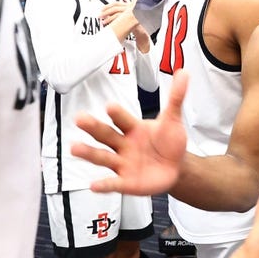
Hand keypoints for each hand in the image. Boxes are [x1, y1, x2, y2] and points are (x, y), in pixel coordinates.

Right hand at [73, 70, 189, 194]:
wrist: (176, 167)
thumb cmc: (169, 142)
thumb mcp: (173, 120)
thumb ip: (175, 98)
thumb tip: (184, 72)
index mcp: (133, 128)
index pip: (123, 119)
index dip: (118, 113)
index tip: (110, 106)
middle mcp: (123, 144)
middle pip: (106, 134)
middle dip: (92, 127)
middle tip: (79, 118)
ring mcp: (122, 163)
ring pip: (103, 157)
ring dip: (89, 153)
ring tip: (75, 148)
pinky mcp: (125, 182)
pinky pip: (113, 183)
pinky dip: (104, 185)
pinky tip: (93, 185)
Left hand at [99, 0, 132, 26]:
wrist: (142, 30)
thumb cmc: (133, 23)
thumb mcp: (127, 15)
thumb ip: (120, 12)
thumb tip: (108, 13)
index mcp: (128, 5)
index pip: (116, 3)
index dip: (108, 6)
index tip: (101, 9)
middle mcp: (130, 8)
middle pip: (115, 8)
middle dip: (106, 12)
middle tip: (100, 16)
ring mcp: (132, 14)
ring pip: (118, 14)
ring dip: (109, 19)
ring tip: (103, 22)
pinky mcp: (133, 21)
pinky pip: (122, 22)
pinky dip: (115, 23)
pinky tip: (111, 26)